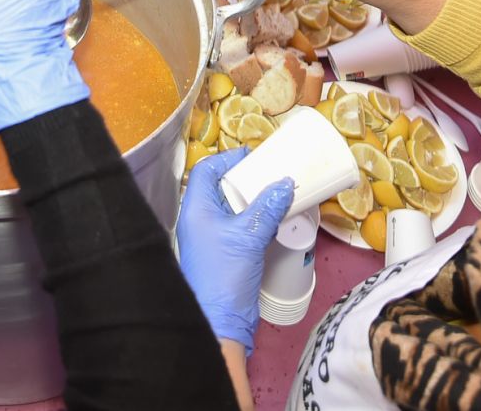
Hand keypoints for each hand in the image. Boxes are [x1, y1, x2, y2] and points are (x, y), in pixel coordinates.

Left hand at [177, 148, 293, 351]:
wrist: (221, 322)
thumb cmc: (226, 273)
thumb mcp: (249, 236)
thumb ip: (267, 207)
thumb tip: (285, 183)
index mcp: (195, 208)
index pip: (206, 170)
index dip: (227, 159)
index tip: (254, 157)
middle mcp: (199, 220)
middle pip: (219, 187)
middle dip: (244, 180)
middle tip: (270, 175)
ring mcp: (210, 238)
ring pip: (231, 208)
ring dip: (252, 201)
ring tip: (276, 194)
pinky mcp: (224, 254)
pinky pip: (238, 227)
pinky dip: (255, 220)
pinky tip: (274, 221)